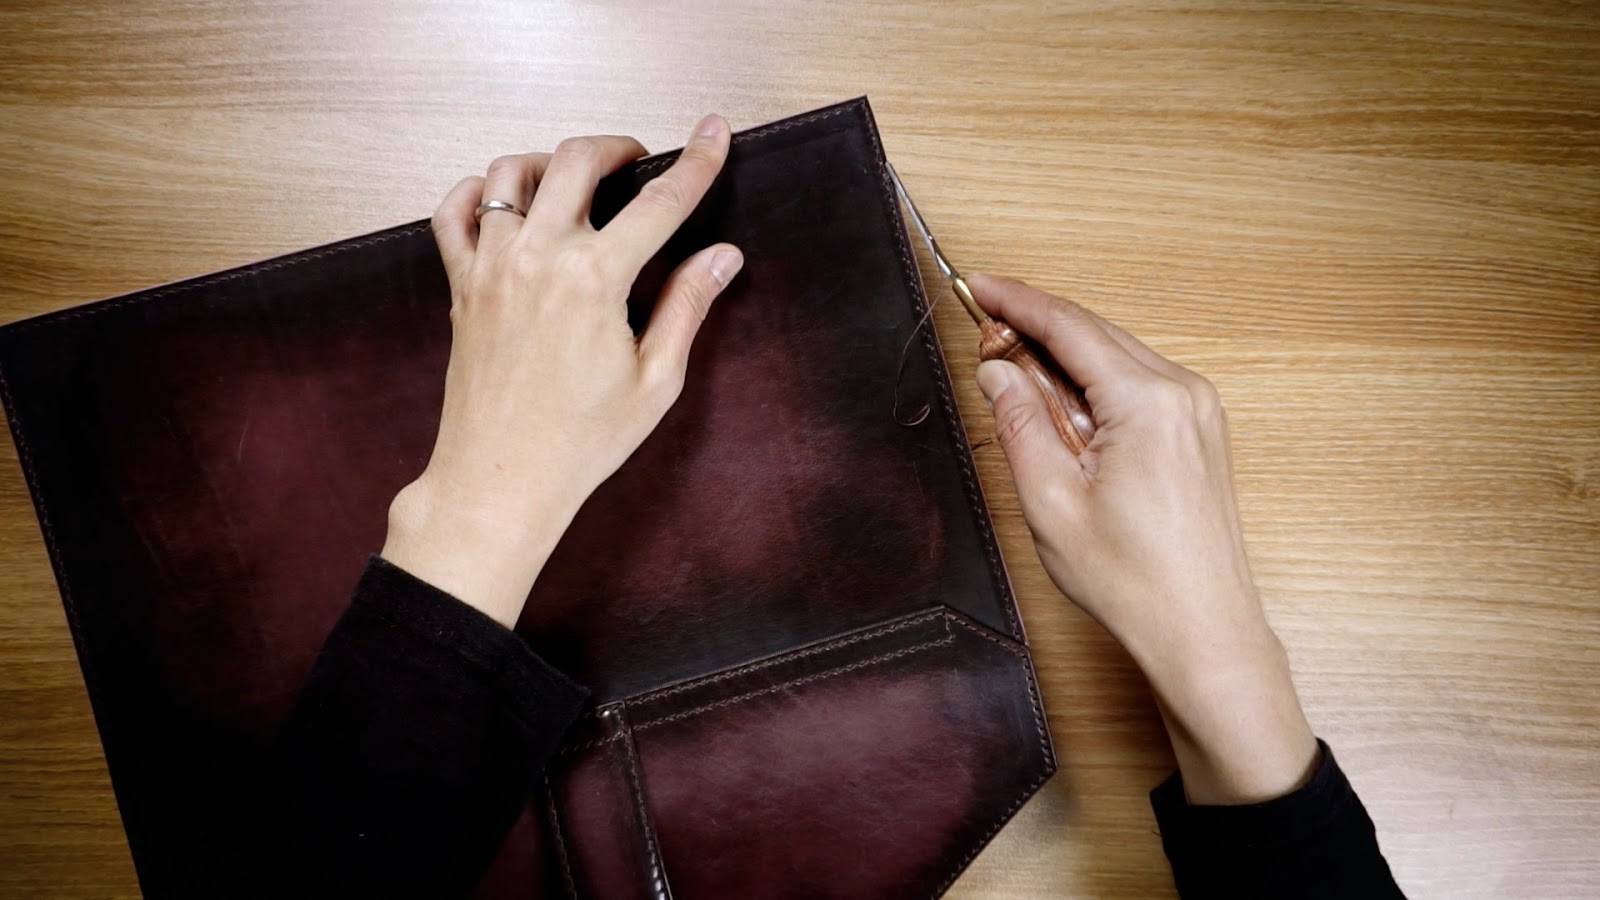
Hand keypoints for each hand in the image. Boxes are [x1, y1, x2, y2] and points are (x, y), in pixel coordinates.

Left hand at [382, 116, 742, 628]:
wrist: (499, 482)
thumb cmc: (578, 443)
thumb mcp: (655, 380)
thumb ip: (687, 306)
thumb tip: (721, 256)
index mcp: (594, 281)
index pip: (659, 203)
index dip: (696, 163)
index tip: (714, 133)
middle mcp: (537, 260)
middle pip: (578, 160)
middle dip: (618, 147)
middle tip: (640, 161)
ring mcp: (491, 268)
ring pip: (512, 173)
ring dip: (551, 162)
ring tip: (578, 181)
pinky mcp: (461, 286)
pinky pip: (454, 212)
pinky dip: (479, 191)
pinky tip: (505, 201)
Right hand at [968, 273, 1315, 803]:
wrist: (1202, 628)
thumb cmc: (1132, 579)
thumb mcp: (1050, 500)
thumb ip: (1020, 422)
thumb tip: (997, 369)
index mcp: (1147, 403)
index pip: (1070, 326)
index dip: (1017, 301)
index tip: (977, 286)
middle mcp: (1182, 392)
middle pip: (1095, 333)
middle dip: (1036, 328)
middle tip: (982, 339)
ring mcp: (1199, 409)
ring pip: (1116, 355)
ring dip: (1063, 356)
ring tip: (1014, 378)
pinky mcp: (1200, 430)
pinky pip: (1138, 382)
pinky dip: (1094, 381)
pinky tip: (1062, 405)